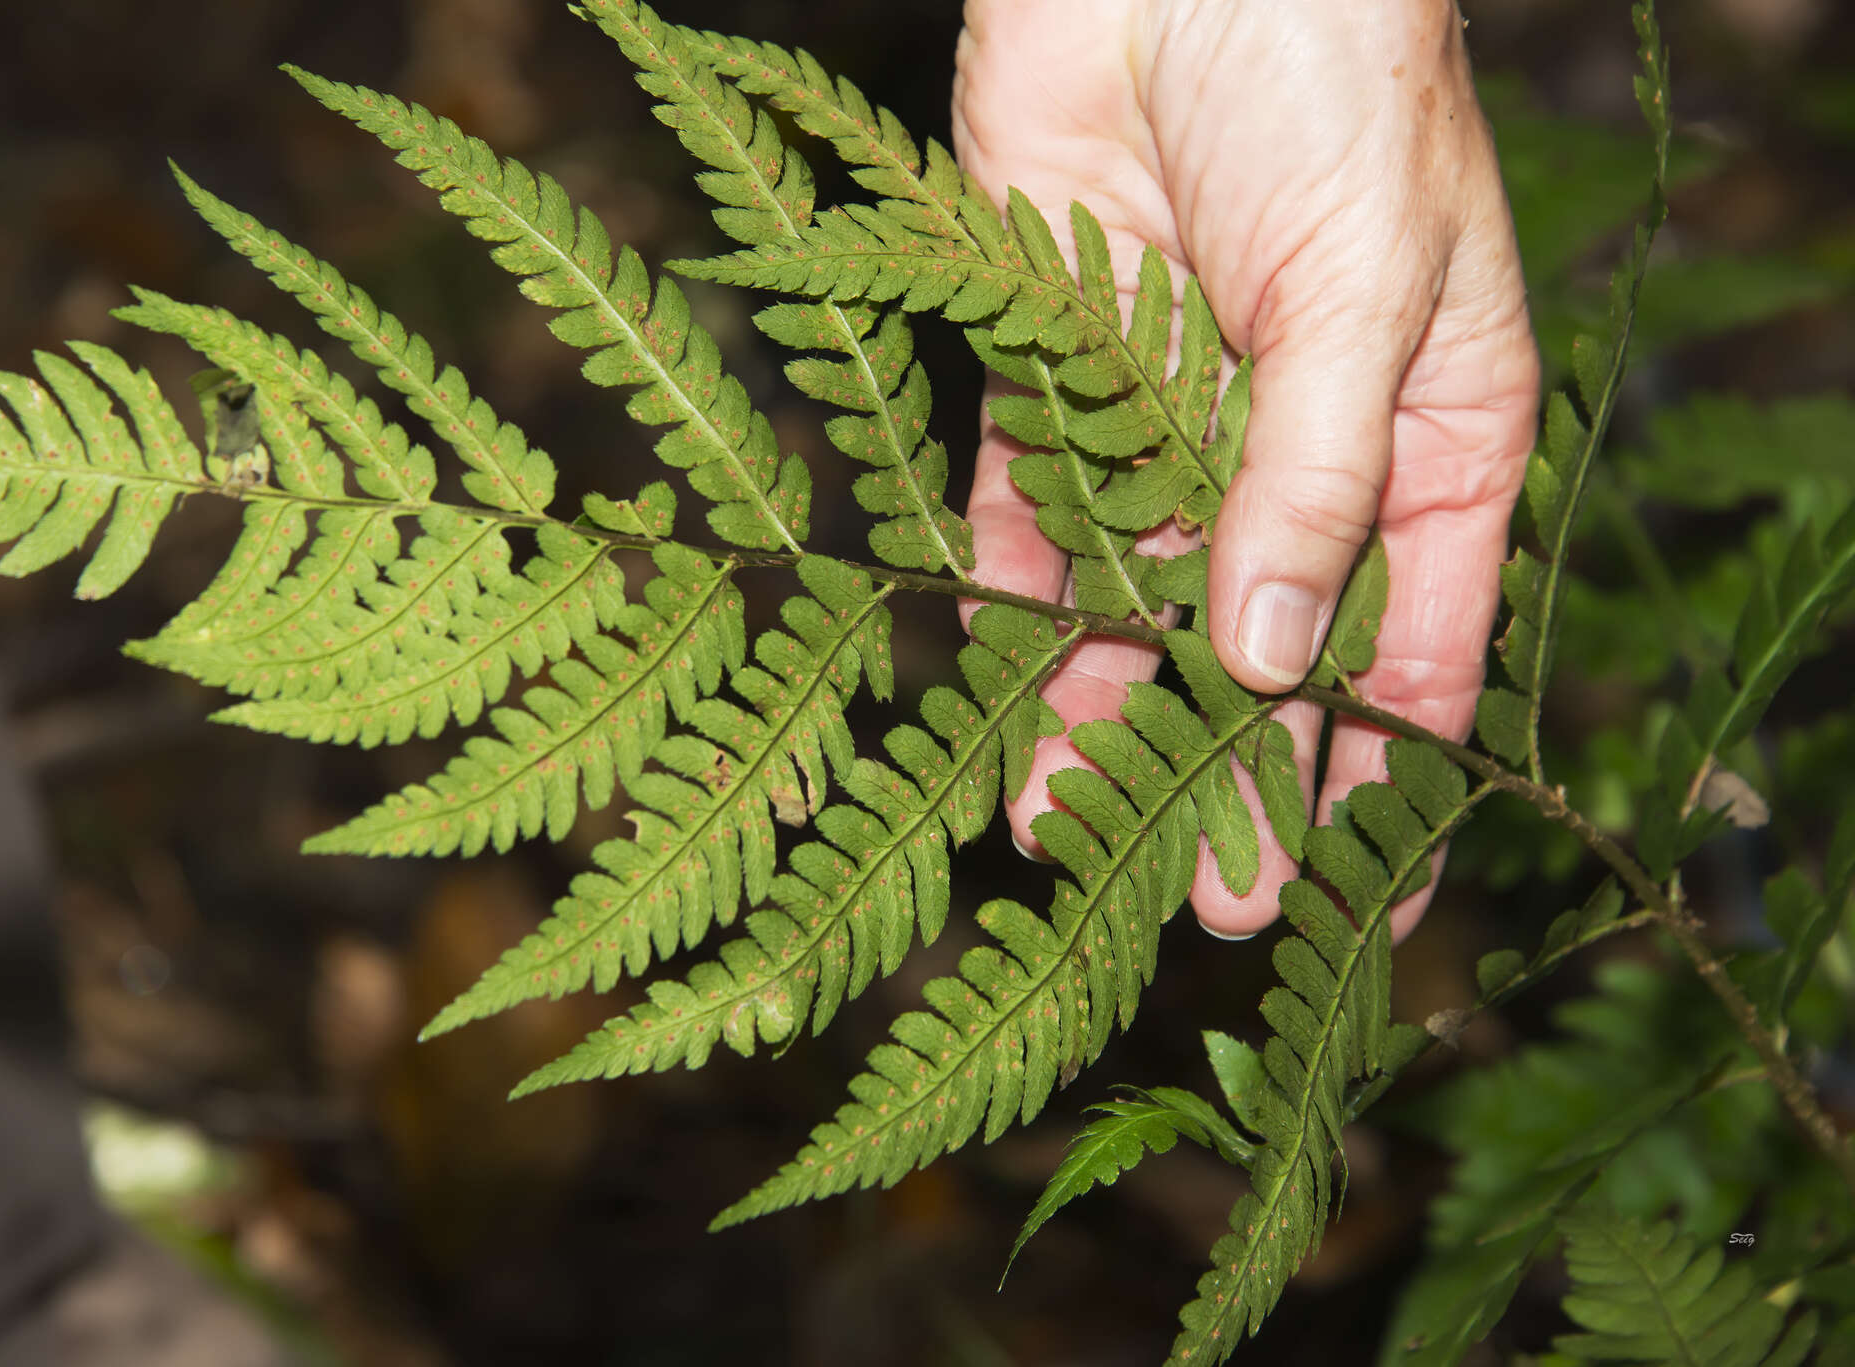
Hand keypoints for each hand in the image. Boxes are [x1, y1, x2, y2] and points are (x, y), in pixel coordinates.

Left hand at [952, 0, 1538, 940]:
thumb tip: (1274, 660)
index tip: (1365, 902)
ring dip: (1104, 715)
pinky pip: (1031, 519)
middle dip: (1235, 779)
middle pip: (1265, 655)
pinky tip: (1002, 691)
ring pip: (1136, 606)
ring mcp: (1168, 426)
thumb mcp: (1371, 291)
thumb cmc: (1335, 88)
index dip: (1393, 776)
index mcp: (1424, 440)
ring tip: (1066, 834)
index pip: (1422, 647)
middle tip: (1205, 908)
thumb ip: (1316, 478)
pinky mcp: (1051, 383)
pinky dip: (1014, 600)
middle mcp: (1294, 454)